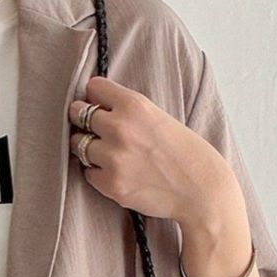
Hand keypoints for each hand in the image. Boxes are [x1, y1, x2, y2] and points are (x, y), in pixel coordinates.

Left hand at [68, 75, 237, 230]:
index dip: (94, 96)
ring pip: (78, 145)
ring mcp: (113, 157)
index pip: (93, 87)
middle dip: (82, 119)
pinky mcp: (111, 184)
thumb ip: (128, 110)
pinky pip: (88, 173)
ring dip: (88, 148)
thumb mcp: (158, 116)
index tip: (97, 104)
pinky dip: (97, 173)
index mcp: (134, 104)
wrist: (199, 189)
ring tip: (106, 153)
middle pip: (77, 113)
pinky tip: (115, 173)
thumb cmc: (183, 152)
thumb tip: (96, 107)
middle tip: (92, 129)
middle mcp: (120, 128)